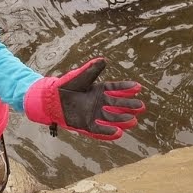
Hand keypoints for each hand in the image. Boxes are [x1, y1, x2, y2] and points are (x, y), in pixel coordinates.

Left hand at [24, 58, 144, 140]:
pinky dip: (108, 132)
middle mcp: (100, 103)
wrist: (51, 98)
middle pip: (118, 105)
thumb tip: (104, 59)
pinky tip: (118, 133)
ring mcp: (94, 114)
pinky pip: (99, 129)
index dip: (127, 88)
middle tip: (141, 107)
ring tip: (133, 120)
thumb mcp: (80, 76)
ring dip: (122, 119)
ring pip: (112, 118)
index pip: (116, 89)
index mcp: (99, 90)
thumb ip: (92, 69)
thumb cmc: (66, 85)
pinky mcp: (86, 124)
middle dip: (129, 106)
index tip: (138, 87)